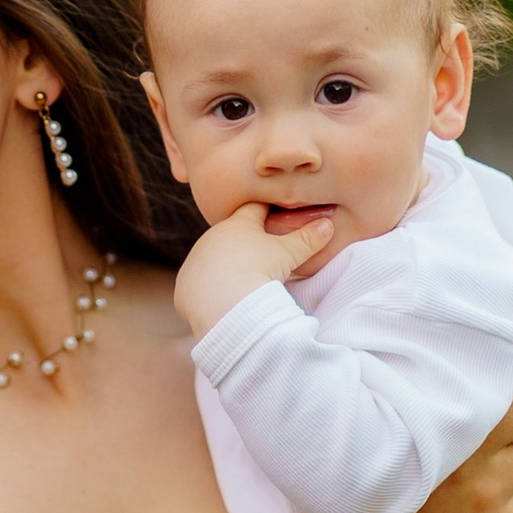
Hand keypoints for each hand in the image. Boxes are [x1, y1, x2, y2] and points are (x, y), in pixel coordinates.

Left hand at [174, 199, 336, 340]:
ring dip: (224, 266)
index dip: (266, 211)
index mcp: (236, 225)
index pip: (253, 209)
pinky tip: (220, 299)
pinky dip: (209, 290)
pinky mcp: (184, 286)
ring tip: (240, 278)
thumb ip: (308, 238)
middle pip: (230, 235)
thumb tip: (328, 224)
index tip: (274, 214)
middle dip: (243, 242)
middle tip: (259, 253)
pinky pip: (198, 285)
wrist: (226, 303)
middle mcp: (211, 238)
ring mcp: (195, 261)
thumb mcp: (289, 253)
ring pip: (212, 259)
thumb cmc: (260, 270)